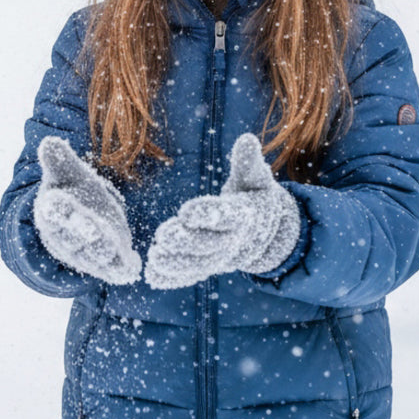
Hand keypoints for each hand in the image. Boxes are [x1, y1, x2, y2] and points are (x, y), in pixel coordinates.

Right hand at [33, 137, 141, 284]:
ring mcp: (83, 252)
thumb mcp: (69, 173)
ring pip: (93, 255)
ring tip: (118, 249)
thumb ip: (61, 161)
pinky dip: (121, 269)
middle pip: (73, 237)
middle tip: (96, 230)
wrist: (83, 212)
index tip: (57, 200)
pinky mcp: (102, 263)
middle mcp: (64, 236)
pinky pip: (111, 268)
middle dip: (84, 234)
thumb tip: (48, 142)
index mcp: (52, 211)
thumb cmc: (72, 188)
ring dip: (105, 254)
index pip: (52, 212)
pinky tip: (132, 266)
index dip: (56, 208)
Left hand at [146, 134, 300, 288]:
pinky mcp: (208, 266)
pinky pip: (191, 275)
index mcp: (243, 215)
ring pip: (199, 264)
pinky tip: (153, 277)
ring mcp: (219, 257)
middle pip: (209, 244)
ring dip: (176, 263)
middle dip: (186, 241)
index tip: (185, 211)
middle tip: (163, 234)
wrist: (265, 231)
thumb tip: (247, 138)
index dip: (206, 215)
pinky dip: (173, 279)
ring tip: (154, 257)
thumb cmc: (253, 196)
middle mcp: (232, 240)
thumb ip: (248, 163)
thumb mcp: (255, 178)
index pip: (226, 216)